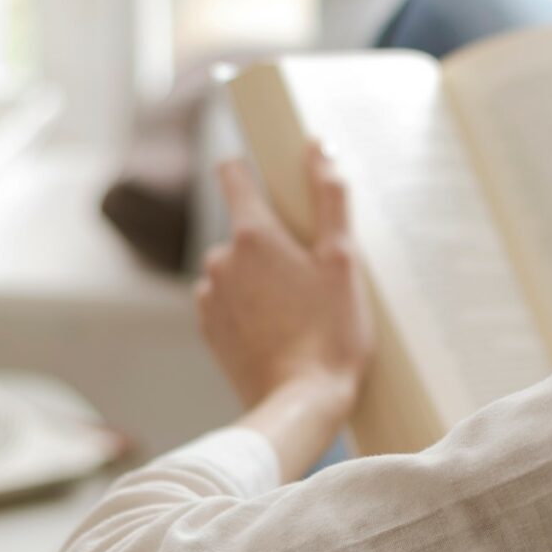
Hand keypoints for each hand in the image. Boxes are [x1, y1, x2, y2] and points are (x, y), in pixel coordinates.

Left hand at [199, 144, 374, 458]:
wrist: (300, 404)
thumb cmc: (329, 333)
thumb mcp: (342, 261)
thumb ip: (328, 198)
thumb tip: (318, 147)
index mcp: (252, 235)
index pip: (233, 174)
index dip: (252, 171)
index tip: (274, 183)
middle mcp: (220, 259)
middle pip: (245, 230)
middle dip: (273, 243)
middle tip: (311, 275)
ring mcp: (210, 297)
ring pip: (237, 269)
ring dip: (261, 279)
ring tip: (299, 310)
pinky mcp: (209, 330)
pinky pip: (229, 303)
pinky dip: (250, 309)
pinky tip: (281, 330)